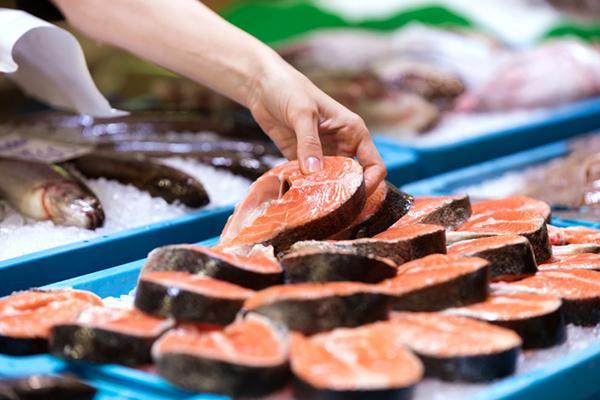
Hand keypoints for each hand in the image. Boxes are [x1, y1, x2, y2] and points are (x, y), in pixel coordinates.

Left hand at [245, 57, 385, 194]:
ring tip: (314, 207)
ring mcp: (322, 156)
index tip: (356, 197)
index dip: (370, 183)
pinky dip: (305, 190)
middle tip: (333, 211)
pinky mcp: (302, 162)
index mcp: (353, 132)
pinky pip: (309, 182)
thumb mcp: (301, 113)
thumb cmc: (289, 89)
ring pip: (331, 184)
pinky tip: (296, 198)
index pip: (374, 164)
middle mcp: (342, 146)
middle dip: (345, 195)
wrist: (262, 86)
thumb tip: (314, 173)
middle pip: (353, 180)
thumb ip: (308, 142)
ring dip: (324, 195)